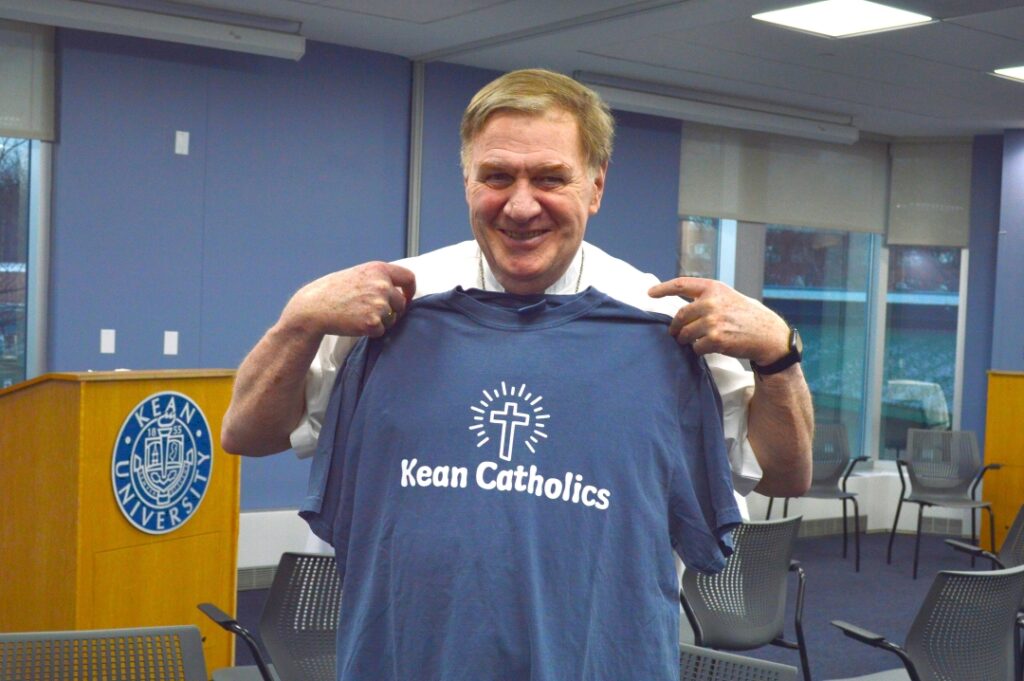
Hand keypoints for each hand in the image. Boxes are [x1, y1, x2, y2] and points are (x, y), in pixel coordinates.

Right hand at [282, 261, 415, 338]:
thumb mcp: (358, 274)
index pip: (408, 278)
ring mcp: (379, 304)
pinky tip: (355, 323)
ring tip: (359, 315)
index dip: (410, 290)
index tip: (407, 297)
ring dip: (381, 321)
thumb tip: (399, 290)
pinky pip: (381, 331)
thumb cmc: (333, 291)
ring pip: (392, 319)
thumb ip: (378, 279)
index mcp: (379, 270)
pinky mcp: (372, 322)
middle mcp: (382, 285)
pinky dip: (371, 331)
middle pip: (402, 303)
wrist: (313, 308)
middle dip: (393, 311)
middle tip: (375, 313)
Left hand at [648, 277, 788, 364]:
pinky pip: (696, 347)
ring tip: (694, 341)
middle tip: (675, 333)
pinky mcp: (715, 339)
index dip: (663, 288)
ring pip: (685, 334)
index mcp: (714, 288)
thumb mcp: (729, 297)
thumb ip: (708, 299)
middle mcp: (712, 302)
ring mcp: (713, 321)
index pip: (682, 284)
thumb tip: (683, 309)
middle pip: (680, 316)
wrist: (769, 335)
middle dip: (675, 327)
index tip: (650, 293)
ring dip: (686, 340)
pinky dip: (699, 350)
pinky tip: (709, 348)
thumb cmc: (748, 316)